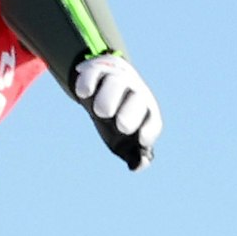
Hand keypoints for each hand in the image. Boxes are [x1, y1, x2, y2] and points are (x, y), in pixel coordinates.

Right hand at [71, 53, 159, 168]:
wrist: (105, 81)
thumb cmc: (117, 116)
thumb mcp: (124, 136)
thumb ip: (132, 152)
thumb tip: (137, 165)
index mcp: (145, 109)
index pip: (152, 119)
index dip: (149, 129)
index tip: (143, 140)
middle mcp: (134, 92)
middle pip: (137, 98)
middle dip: (131, 112)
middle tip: (121, 126)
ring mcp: (117, 79)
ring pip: (117, 82)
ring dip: (110, 96)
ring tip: (100, 112)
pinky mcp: (98, 69)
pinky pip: (95, 72)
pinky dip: (89, 81)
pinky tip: (84, 93)